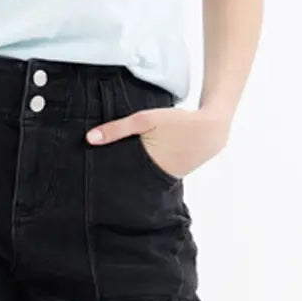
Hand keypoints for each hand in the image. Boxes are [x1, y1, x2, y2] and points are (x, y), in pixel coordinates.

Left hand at [85, 105, 229, 178]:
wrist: (212, 129)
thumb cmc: (178, 122)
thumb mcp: (145, 120)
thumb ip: (117, 129)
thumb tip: (89, 139)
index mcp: (149, 169)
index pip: (121, 178)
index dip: (108, 179)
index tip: (93, 179)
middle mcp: (158, 180)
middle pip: (131, 180)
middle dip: (118, 177)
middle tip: (98, 175)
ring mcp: (168, 179)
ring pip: (143, 177)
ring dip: (132, 172)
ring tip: (114, 170)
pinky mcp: (175, 174)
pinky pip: (155, 174)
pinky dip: (147, 168)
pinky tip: (141, 161)